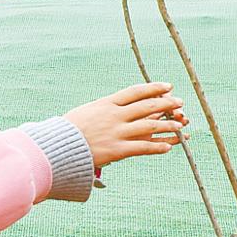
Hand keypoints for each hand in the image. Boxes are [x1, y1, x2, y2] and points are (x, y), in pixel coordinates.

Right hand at [64, 82, 187, 166]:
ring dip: (168, 125)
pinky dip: (157, 147)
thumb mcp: (87, 111)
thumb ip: (104, 108)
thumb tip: (116, 105)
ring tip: (180, 125)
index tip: (167, 86)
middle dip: (166, 103)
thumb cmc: (69, 130)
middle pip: (147, 106)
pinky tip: (169, 147)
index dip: (154, 88)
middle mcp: (114, 116)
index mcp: (106, 103)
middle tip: (180, 102)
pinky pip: (142, 148)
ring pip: (149, 126)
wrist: (56, 148)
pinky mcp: (117, 150)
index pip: (135, 92)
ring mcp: (117, 133)